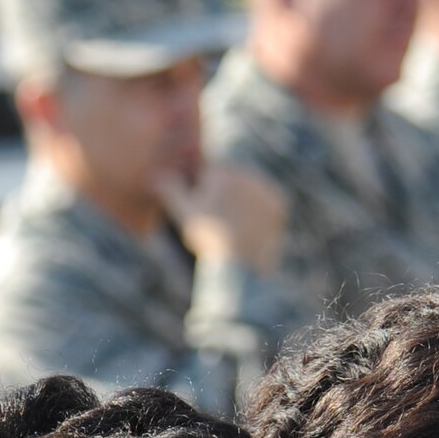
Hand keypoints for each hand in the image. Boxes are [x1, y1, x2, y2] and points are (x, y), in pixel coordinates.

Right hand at [157, 161, 288, 277]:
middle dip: (223, 197)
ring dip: (243, 203)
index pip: (209, 173)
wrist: (239, 267)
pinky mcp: (280, 205)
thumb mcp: (183, 213)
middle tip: (218, 224)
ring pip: (250, 192)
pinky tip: (250, 229)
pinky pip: (267, 205)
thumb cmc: (208, 239)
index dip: (201, 192)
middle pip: (231, 181)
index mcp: (223, 170)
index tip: (202, 212)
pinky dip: (260, 215)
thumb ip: (170, 189)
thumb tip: (158, 175)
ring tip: (233, 228)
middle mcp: (248, 173)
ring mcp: (266, 188)